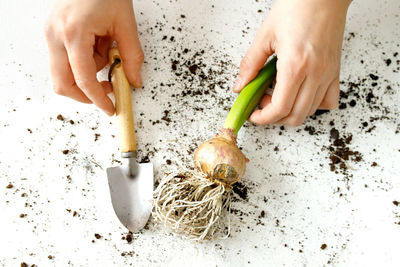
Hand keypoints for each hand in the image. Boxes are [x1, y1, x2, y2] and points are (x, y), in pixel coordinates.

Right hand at [44, 0, 143, 115]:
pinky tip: (96, 47)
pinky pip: (65, 61)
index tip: (110, 108)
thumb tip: (134, 81)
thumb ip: (132, 56)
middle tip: (109, 89)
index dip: (98, 99)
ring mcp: (51, 34)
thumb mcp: (125, 24)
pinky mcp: (53, 34)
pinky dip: (82, 63)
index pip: (84, 80)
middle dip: (86, 94)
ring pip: (63, 74)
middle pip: (63, 84)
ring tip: (105, 52)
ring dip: (87, 75)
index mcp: (74, 32)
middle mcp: (56, 35)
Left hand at [233, 0, 351, 125]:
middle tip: (262, 103)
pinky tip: (301, 94)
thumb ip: (251, 64)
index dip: (263, 118)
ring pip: (311, 111)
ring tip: (278, 95)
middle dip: (274, 117)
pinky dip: (314, 105)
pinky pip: (329, 100)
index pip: (279, 108)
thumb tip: (241, 85)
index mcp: (295, 65)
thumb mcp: (265, 35)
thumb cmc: (298, 6)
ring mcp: (328, 73)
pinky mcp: (335, 70)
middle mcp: (315, 73)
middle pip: (295, 116)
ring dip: (291, 111)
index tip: (253, 114)